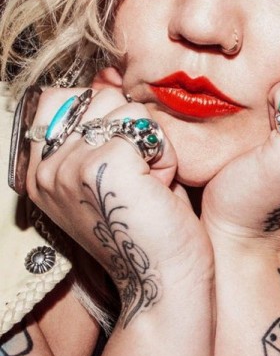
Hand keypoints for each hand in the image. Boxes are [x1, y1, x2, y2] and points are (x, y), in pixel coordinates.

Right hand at [26, 86, 212, 323]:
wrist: (164, 278)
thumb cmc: (145, 224)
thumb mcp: (104, 173)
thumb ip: (91, 131)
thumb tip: (105, 77)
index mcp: (38, 171)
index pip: (58, 98)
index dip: (100, 112)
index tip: (117, 154)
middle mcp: (45, 169)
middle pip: (98, 95)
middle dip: (131, 130)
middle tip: (136, 177)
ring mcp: (68, 167)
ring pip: (125, 108)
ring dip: (149, 143)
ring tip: (146, 184)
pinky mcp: (102, 166)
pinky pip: (147, 129)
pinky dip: (165, 156)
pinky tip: (158, 190)